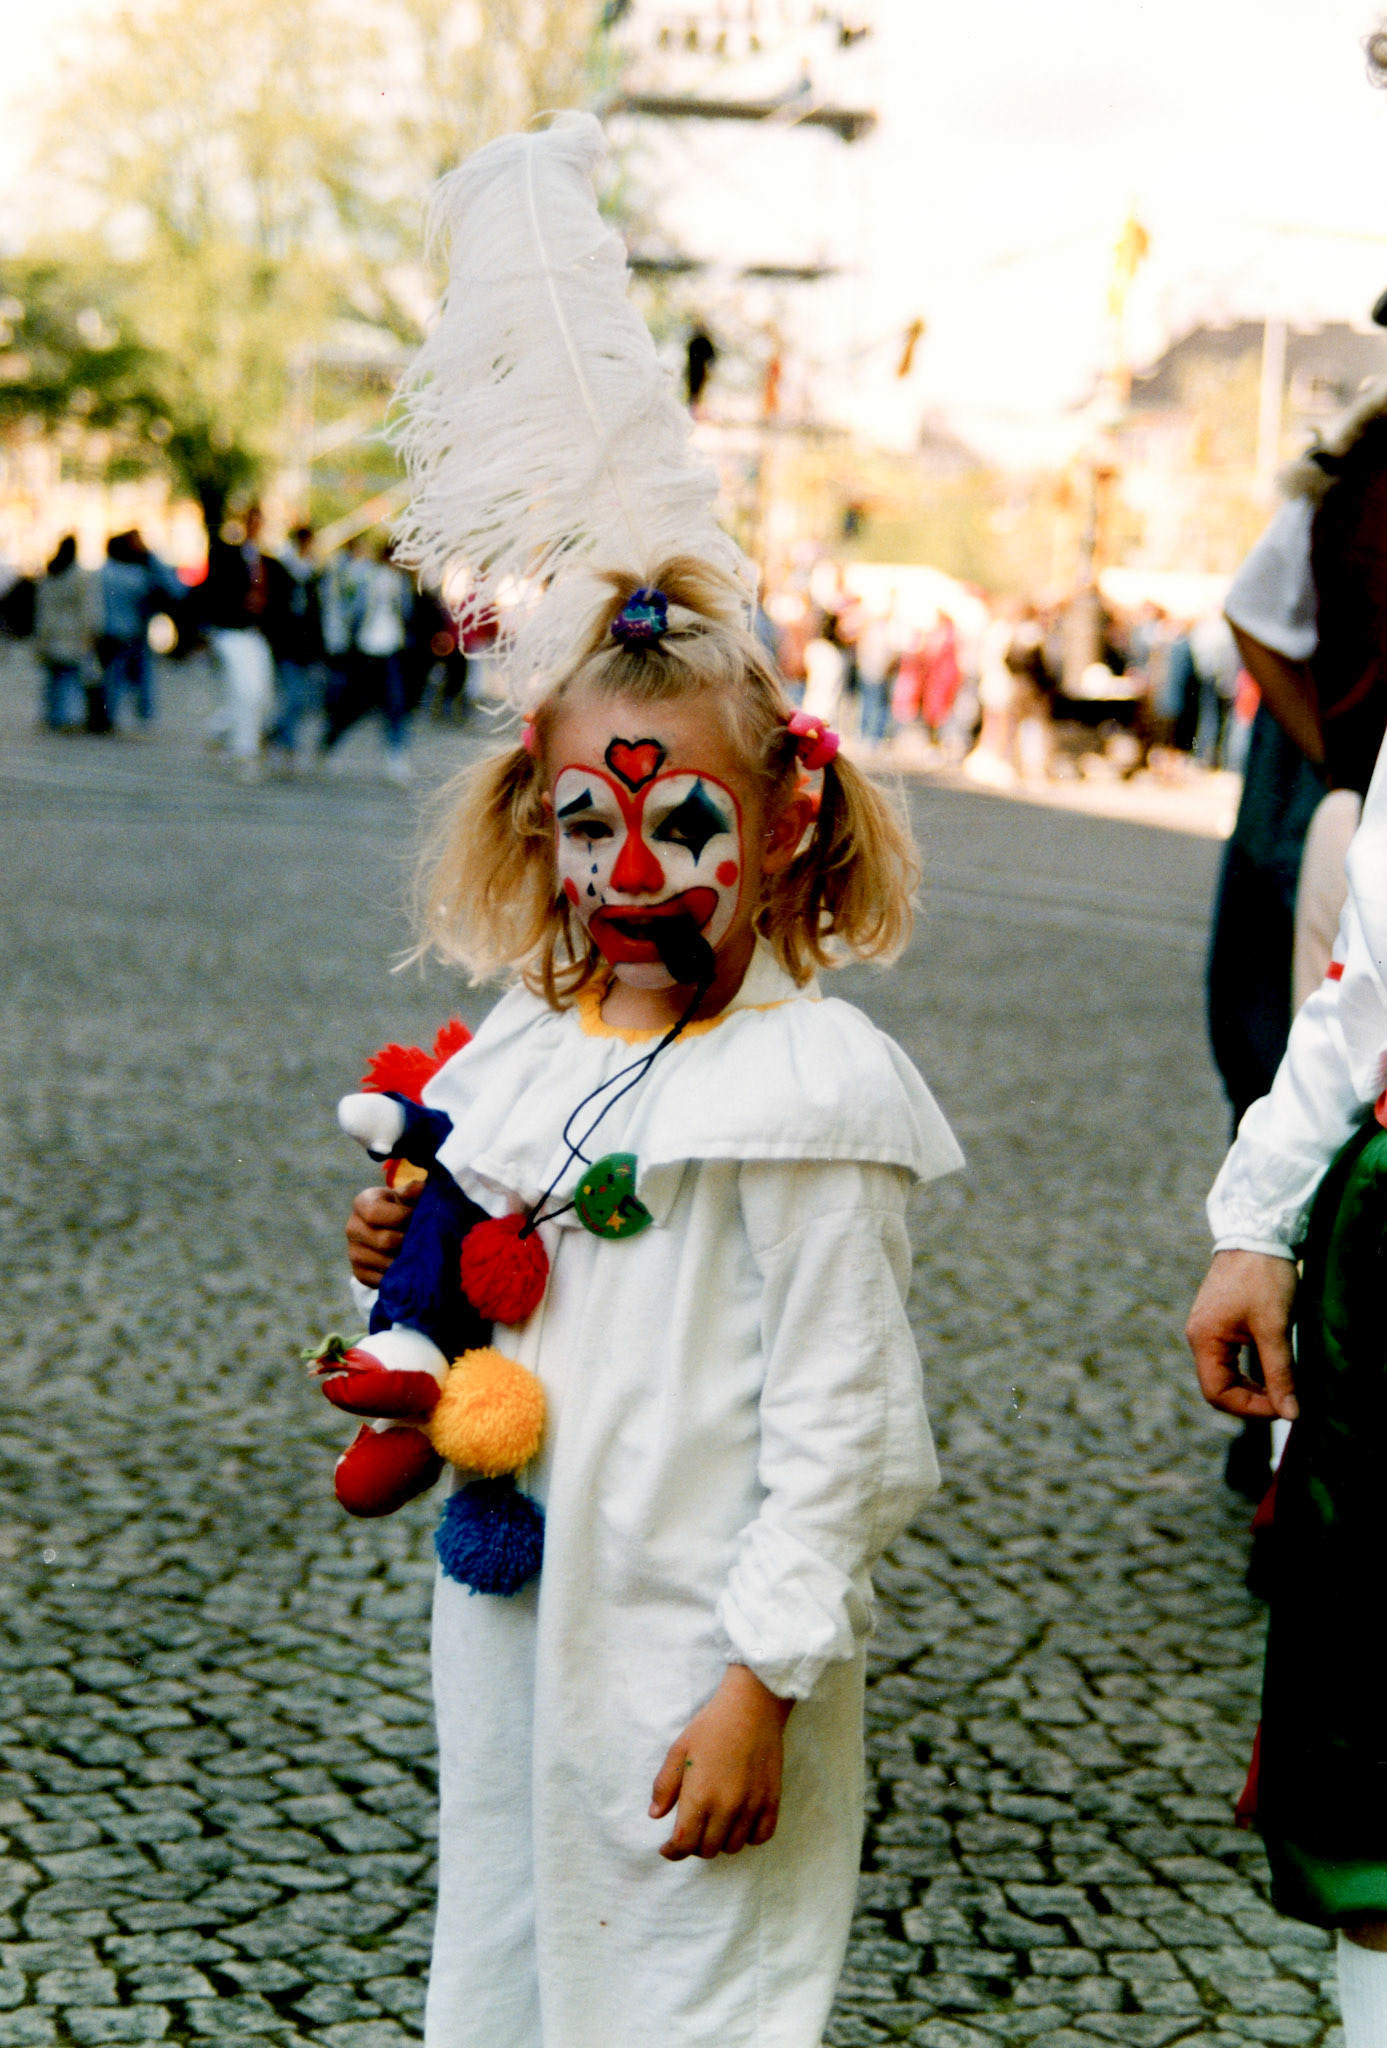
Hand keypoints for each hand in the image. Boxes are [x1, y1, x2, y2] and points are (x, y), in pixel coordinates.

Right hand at [346, 1181, 419, 1287]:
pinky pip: (381, 1280)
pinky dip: (397, 1276)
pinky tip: (407, 1266)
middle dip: (408, 1242)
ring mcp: (353, 1252)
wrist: (395, 1230)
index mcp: (362, 1203)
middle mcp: (352, 1227)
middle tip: (422, 1240)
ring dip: (405, 1261)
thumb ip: (413, 1192)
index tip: (417, 1217)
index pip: (375, 1212)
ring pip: (384, 1263)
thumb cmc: (404, 1207)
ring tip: (417, 1253)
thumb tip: (420, 1187)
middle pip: (383, 1241)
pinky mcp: (359, 1273)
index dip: (401, 1216)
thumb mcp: (408, 1196)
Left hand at [649, 1664, 792, 1861]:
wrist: (752, 1706)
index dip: (672, 1852)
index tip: (667, 1848)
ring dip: (720, 1841)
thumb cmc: (711, 1725)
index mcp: (700, 1796)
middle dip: (694, 1845)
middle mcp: (727, 1808)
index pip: (684, 1844)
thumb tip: (655, 1815)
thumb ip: (665, 1785)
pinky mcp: (772, 1801)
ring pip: (733, 1847)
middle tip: (690, 1829)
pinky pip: (761, 1837)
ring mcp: (752, 1807)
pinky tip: (739, 1823)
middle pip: (707, 1849)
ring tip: (714, 1824)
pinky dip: (748, 1837)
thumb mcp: (679, 1750)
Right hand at [1186, 1249, 1299, 1420]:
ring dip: (1253, 1386)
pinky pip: (1230, 1359)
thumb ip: (1280, 1373)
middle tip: (1288, 1401)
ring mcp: (1209, 1328)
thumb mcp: (1275, 1328)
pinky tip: (1275, 1369)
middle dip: (1253, 1400)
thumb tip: (1291, 1413)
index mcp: (1204, 1339)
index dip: (1250, 1408)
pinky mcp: (1221, 1321)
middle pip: (1219, 1387)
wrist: (1259, 1234)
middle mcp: (1200, 1337)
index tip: (1284, 1406)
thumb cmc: (1264, 1277)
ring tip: (1284, 1388)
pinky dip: (1252, 1370)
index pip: (1217, 1393)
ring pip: (1226, 1374)